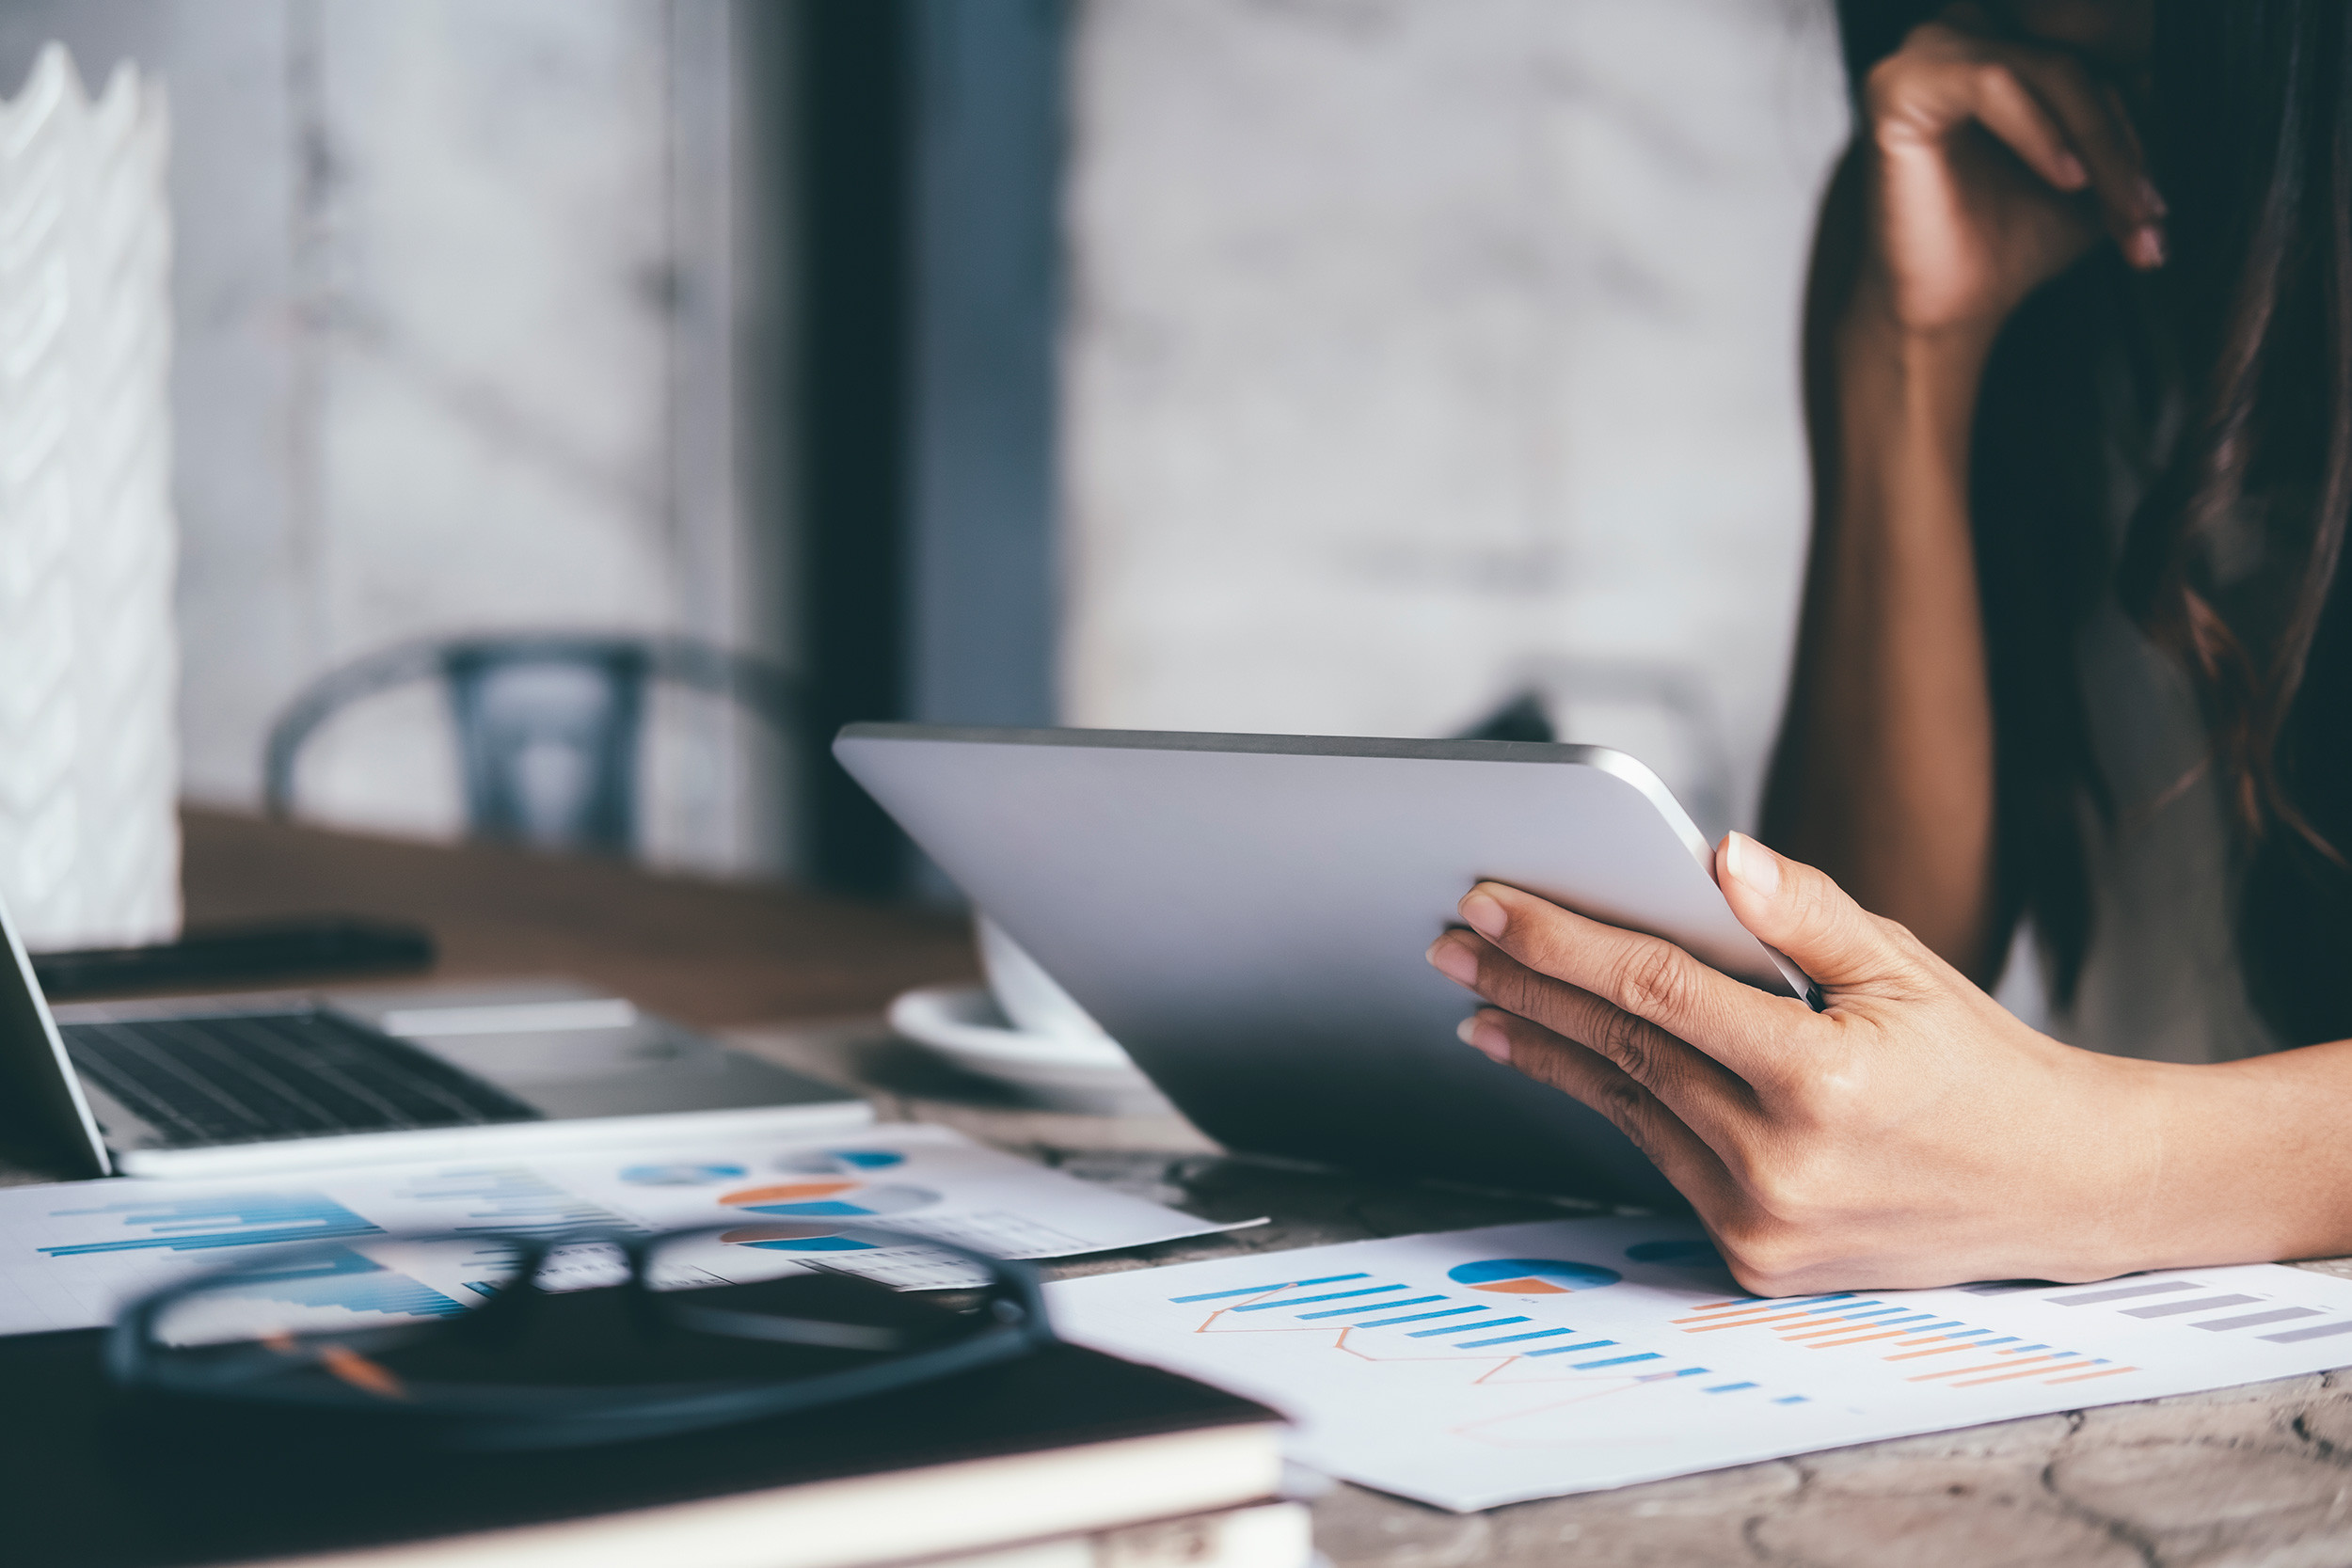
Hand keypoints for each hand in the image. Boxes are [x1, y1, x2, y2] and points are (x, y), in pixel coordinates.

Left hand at [1423, 833, 2175, 1293]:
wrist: (2059, 1188)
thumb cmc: (1977, 1061)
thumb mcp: (1903, 966)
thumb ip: (1803, 913)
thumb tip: (1715, 855)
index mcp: (1822, 1078)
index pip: (1655, 990)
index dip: (1560, 942)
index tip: (1489, 904)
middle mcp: (1784, 1162)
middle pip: (1621, 1048)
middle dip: (1524, 989)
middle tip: (1452, 943)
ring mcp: (1765, 1222)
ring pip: (1627, 1108)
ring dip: (1544, 1050)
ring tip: (1481, 1003)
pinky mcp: (1757, 1259)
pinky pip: (1661, 1159)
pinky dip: (1609, 1102)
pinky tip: (1557, 1061)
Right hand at [1859, 4, 2162, 341]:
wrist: (1951, 310)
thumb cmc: (2013, 242)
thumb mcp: (2100, 172)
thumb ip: (2138, 122)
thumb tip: (2209, 90)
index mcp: (2006, 43)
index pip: (2101, 48)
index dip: (2143, 115)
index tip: (2164, 195)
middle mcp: (1963, 33)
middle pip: (2081, 55)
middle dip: (2126, 137)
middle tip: (2150, 211)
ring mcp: (1927, 51)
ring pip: (2049, 67)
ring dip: (2098, 138)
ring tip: (2119, 205)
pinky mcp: (1899, 83)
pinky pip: (1994, 81)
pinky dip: (2041, 130)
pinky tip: (2067, 180)